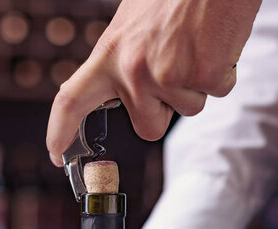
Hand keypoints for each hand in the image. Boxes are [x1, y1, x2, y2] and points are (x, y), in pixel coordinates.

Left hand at [46, 0, 261, 165]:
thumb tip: (125, 93)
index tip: (55, 155)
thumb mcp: (131, 24)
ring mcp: (169, 76)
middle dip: (164, 112)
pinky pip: (217, 92)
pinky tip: (215, 42)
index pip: (70, 101)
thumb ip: (122, 61)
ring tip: (196, 44)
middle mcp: (134, 71)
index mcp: (109, 54)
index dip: (58, 133)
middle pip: (148, 127)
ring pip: (188, 109)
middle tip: (174, 73)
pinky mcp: (205, 76)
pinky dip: (222, 72)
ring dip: (196, 84)